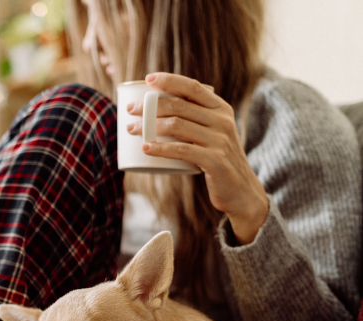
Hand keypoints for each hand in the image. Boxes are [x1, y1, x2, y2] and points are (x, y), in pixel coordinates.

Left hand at [127, 73, 268, 244]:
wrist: (241, 191)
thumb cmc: (218, 160)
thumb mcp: (213, 134)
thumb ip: (196, 120)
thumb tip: (159, 109)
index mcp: (221, 109)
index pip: (193, 87)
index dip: (170, 80)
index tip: (148, 79)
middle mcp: (222, 121)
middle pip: (180, 106)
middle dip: (150, 106)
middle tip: (130, 110)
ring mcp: (220, 140)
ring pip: (177, 126)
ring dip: (149, 126)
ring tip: (132, 129)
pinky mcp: (215, 160)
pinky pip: (181, 150)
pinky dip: (160, 149)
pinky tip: (145, 148)